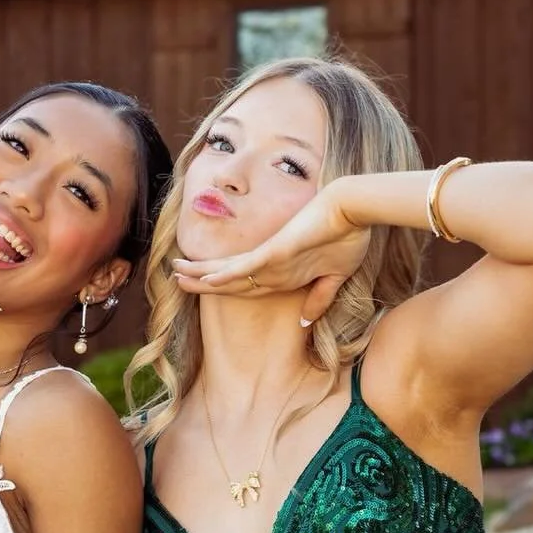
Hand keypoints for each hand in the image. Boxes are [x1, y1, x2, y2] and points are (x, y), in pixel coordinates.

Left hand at [172, 185, 367, 323]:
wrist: (356, 211)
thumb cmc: (348, 237)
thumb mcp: (334, 276)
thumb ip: (318, 298)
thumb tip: (306, 321)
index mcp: (282, 272)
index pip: (244, 284)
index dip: (222, 288)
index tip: (202, 288)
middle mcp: (272, 266)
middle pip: (229, 278)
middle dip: (201, 280)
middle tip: (175, 279)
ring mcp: (272, 257)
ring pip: (230, 272)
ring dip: (202, 275)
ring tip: (176, 273)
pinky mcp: (278, 249)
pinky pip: (248, 266)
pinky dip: (229, 274)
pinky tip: (208, 279)